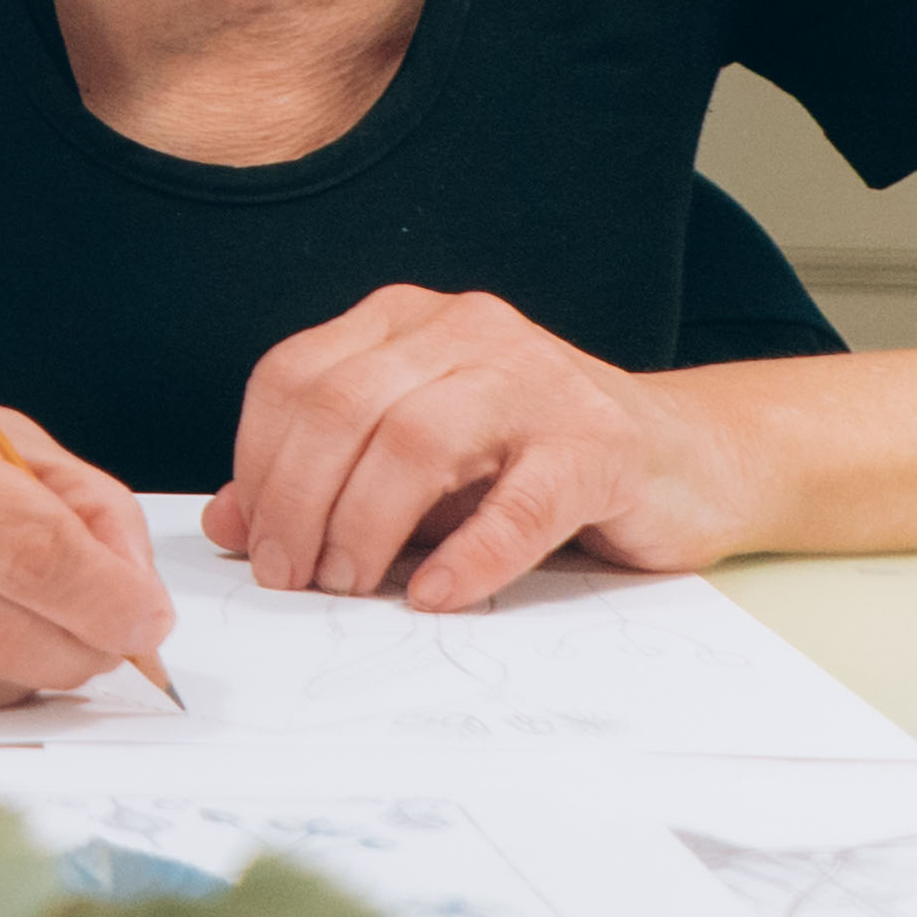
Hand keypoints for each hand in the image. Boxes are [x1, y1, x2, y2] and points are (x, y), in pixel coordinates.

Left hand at [207, 284, 753, 608]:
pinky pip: (517, 504)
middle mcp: (465, 330)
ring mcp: (536, 380)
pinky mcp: (598, 445)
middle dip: (299, 502)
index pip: (293, 377)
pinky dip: (466, 558)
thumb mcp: (412, 465)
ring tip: (353, 585)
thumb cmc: (529, 463)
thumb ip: (322, 479)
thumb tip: (230, 522)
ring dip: (366, 527)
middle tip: (291, 579)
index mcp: (403, 321)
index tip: (252, 540)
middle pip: (342, 407)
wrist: (687, 459)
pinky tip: (433, 595)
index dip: (259, 463)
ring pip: (417, 442)